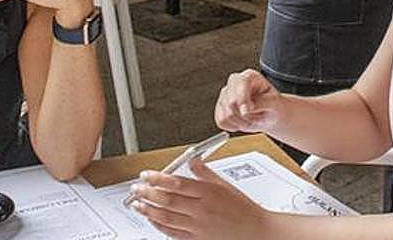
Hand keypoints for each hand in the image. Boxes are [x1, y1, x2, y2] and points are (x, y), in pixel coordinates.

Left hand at [131, 157, 270, 239]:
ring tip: (136, 204)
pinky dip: (159, 226)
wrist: (257, 232)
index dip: (157, 178)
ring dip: (148, 210)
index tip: (145, 174)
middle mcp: (201, 210)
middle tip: (135, 188)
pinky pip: (173, 233)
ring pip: (167, 217)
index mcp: (208, 192)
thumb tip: (193, 160)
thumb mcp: (226, 185)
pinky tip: (152, 220)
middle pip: (168, 200)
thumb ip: (206, 173)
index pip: (176, 183)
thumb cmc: (244, 210)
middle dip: (147, 193)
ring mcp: (198, 227)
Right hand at [213, 69, 283, 133]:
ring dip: (241, 123)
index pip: (240, 83)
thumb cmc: (272, 105)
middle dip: (245, 117)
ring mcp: (225, 94)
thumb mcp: (274, 103)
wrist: (268, 114)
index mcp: (249, 76)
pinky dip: (233, 126)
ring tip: (251, 121)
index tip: (249, 111)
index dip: (243, 98)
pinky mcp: (220, 108)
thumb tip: (244, 110)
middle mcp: (234, 82)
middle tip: (257, 120)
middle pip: (230, 102)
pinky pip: (221, 121)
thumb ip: (261, 103)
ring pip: (226, 114)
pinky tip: (242, 122)